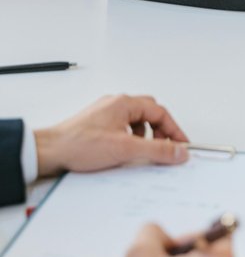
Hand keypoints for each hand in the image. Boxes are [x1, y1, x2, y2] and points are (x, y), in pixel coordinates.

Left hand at [34, 94, 188, 176]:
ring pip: (135, 121)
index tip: (181, 145)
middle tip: (165, 149)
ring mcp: (105, 113)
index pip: (160, 112)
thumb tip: (178, 151)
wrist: (50, 151)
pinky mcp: (97, 125)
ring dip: (144, 136)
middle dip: (160, 131)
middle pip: (149, 113)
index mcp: (124, 103)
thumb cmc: (80, 145)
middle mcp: (115, 104)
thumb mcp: (126, 149)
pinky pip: (122, 128)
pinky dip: (130, 139)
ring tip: (141, 152)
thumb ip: (156, 150)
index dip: (174, 129)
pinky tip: (124, 153)